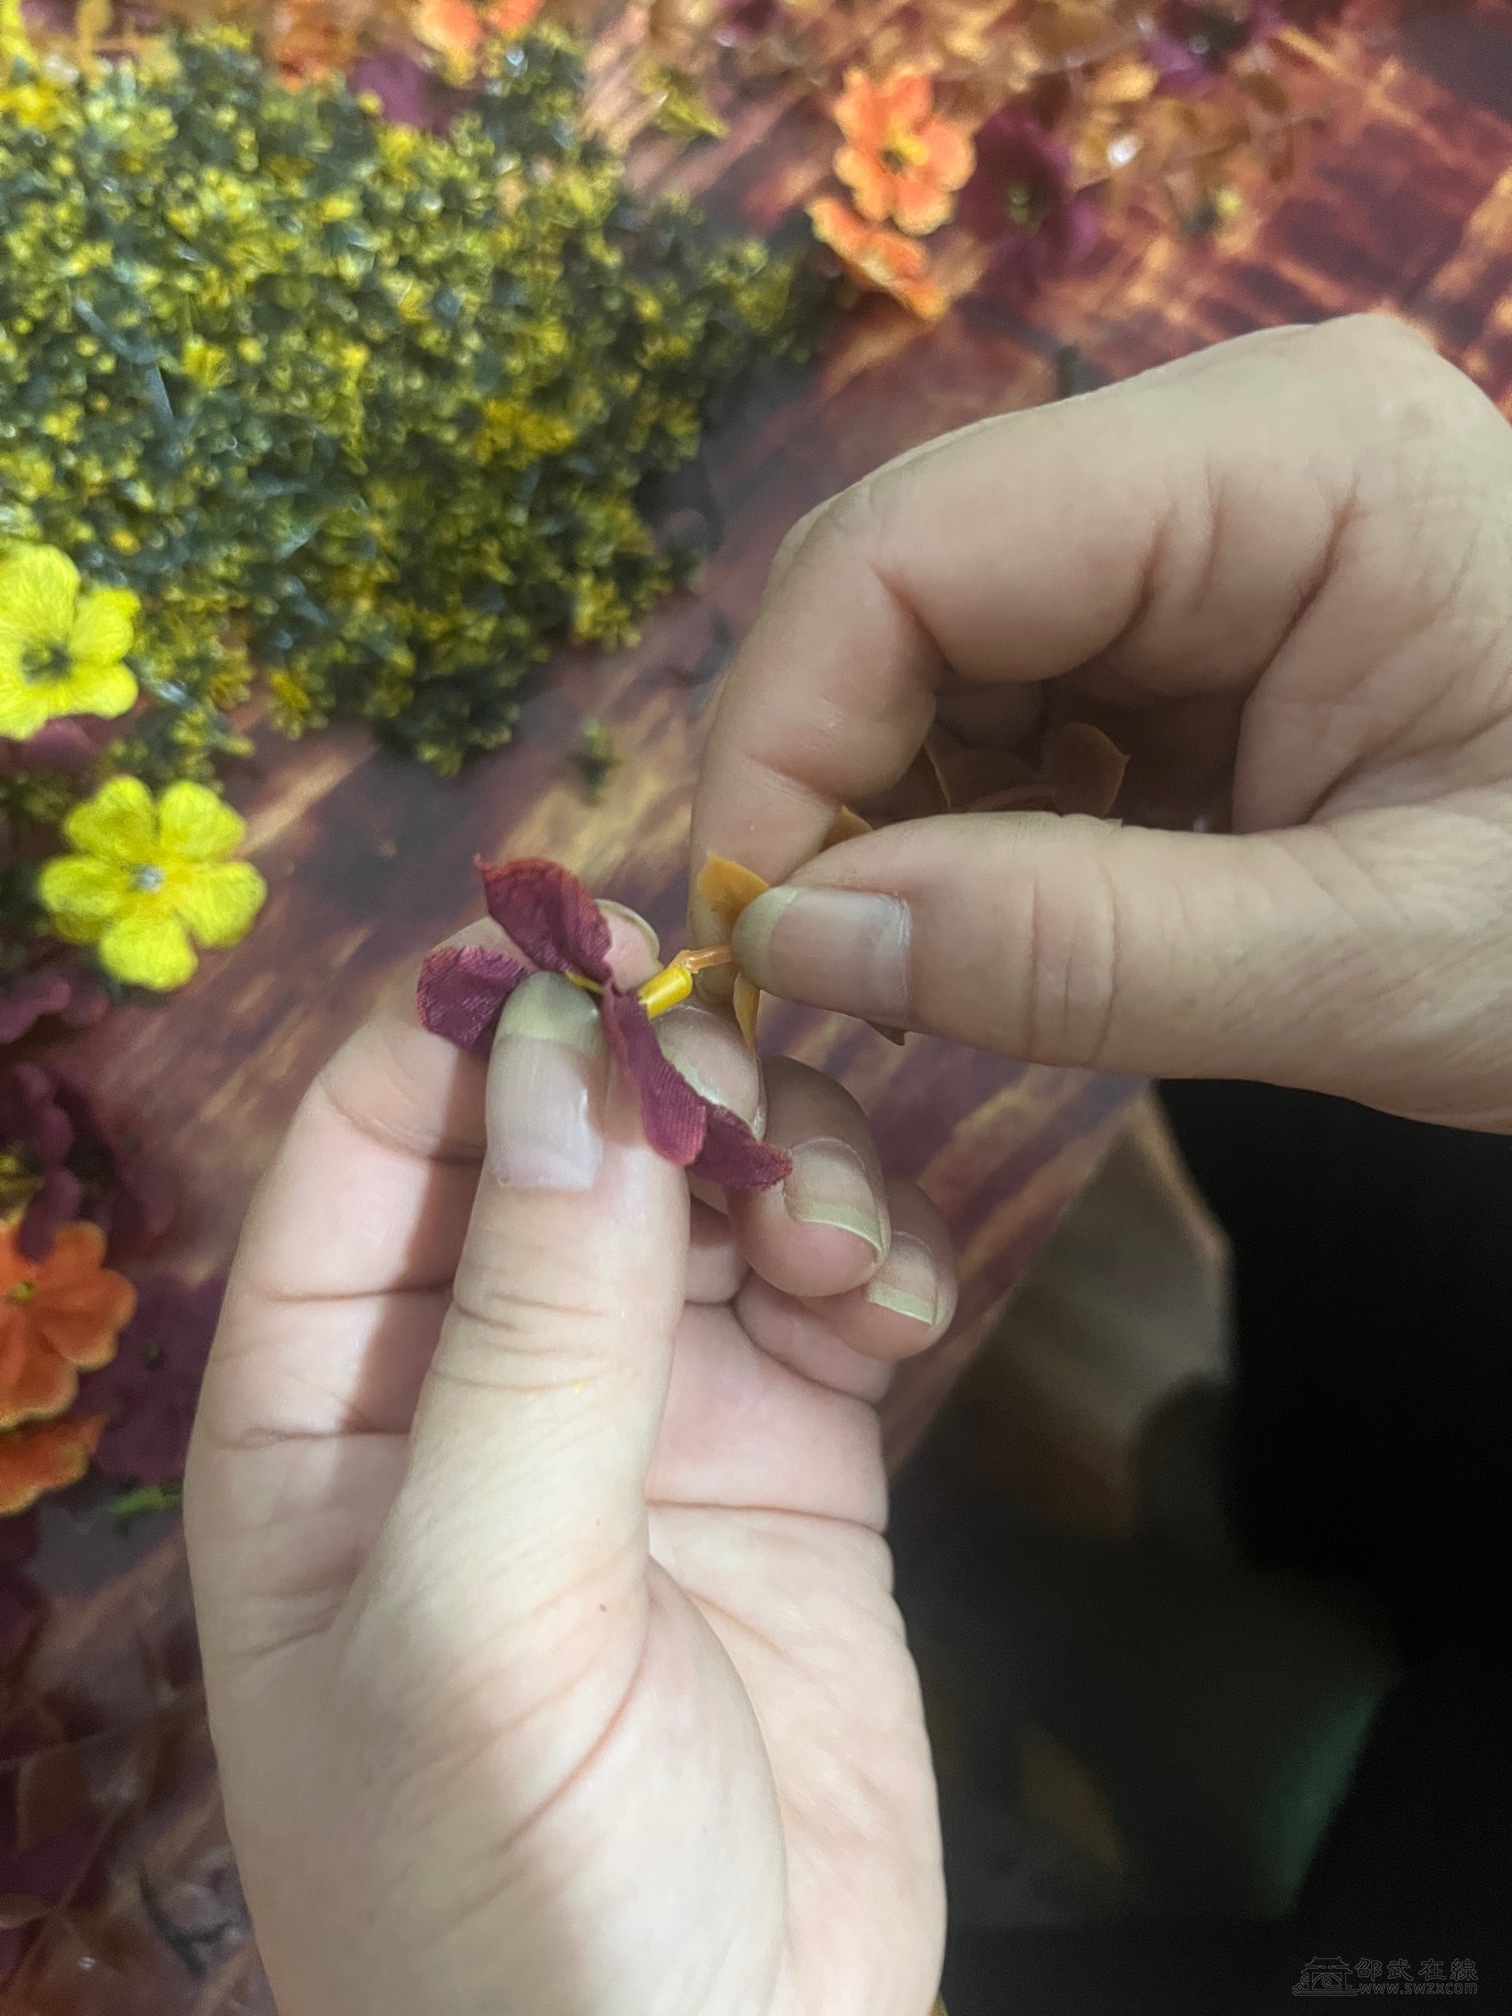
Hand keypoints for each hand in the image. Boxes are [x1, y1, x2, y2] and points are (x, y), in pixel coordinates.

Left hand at [186, 907, 952, 2015]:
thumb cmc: (514, 1911)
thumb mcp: (483, 1614)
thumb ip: (529, 1328)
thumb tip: (568, 1055)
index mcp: (324, 1404)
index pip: (377, 1131)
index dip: (484, 1021)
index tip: (619, 951)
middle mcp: (477, 1379)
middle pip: (567, 1129)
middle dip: (669, 1086)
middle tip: (759, 1122)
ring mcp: (643, 1410)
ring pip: (712, 1182)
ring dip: (791, 1163)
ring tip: (846, 1252)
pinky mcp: (790, 1453)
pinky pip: (828, 1279)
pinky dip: (871, 1252)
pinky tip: (898, 1308)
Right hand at [691, 315, 1511, 1129]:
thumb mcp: (1382, 961)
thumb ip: (1079, 955)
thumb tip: (796, 941)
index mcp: (1286, 458)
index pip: (919, 548)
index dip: (787, 736)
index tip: (753, 933)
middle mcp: (1224, 448)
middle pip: (902, 579)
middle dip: (824, 778)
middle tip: (815, 977)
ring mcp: (1205, 525)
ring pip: (929, 646)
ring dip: (884, 812)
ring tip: (925, 971)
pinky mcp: (1197, 615)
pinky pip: (1003, 701)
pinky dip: (957, 824)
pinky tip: (997, 924)